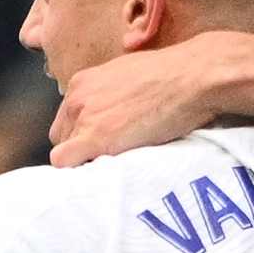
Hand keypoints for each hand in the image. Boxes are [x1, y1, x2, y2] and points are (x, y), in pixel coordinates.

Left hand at [48, 35, 252, 163]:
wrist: (192, 77)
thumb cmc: (173, 76)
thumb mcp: (130, 76)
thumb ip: (112, 95)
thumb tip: (114, 115)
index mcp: (83, 82)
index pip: (67, 120)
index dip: (82, 136)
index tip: (104, 144)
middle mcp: (76, 97)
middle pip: (62, 136)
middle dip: (80, 150)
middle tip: (112, 157)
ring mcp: (84, 117)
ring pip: (63, 152)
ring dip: (85, 161)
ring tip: (115, 163)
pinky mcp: (96, 137)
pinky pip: (64, 163)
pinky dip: (76, 173)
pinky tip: (100, 175)